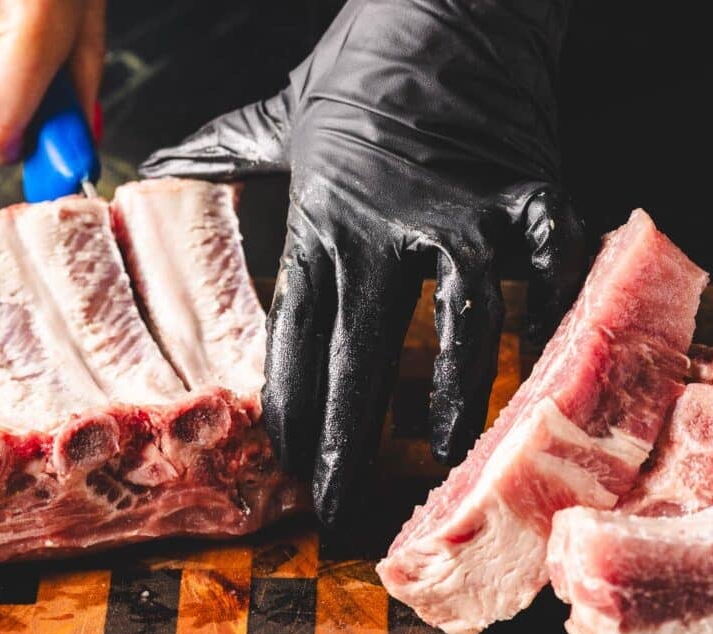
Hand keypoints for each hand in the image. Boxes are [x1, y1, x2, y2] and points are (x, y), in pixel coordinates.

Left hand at [141, 0, 586, 527]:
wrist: (450, 5)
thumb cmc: (363, 68)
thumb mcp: (279, 116)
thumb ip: (223, 153)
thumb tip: (156, 166)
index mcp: (324, 216)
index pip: (297, 332)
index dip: (291, 405)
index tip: (286, 463)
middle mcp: (388, 225)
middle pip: (364, 350)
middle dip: (349, 436)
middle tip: (339, 503)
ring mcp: (464, 210)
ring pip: (464, 319)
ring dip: (455, 392)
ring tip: (443, 449)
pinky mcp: (527, 191)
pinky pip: (547, 263)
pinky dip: (556, 309)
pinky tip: (552, 358)